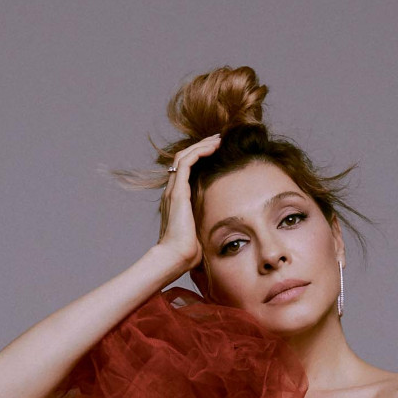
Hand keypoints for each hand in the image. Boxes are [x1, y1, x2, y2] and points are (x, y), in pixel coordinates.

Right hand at [155, 135, 221, 272]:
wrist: (175, 258)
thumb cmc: (188, 253)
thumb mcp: (201, 234)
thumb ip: (208, 226)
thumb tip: (224, 235)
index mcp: (178, 201)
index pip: (186, 171)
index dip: (200, 159)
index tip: (216, 154)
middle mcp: (173, 192)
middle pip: (184, 159)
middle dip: (201, 147)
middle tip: (218, 140)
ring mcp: (174, 190)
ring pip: (185, 156)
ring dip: (201, 145)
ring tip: (218, 139)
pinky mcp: (177, 191)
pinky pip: (187, 162)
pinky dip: (199, 151)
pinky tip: (213, 147)